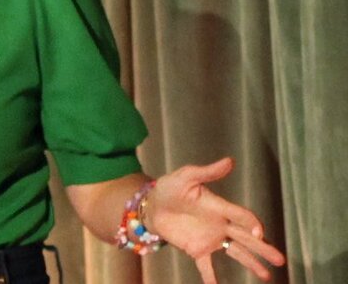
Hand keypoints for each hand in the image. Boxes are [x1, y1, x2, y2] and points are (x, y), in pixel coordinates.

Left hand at [146, 158, 285, 282]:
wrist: (152, 204)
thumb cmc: (171, 187)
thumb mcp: (186, 176)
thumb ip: (207, 172)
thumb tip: (230, 161)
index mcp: (219, 207)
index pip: (241, 216)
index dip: (251, 223)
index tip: (259, 233)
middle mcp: (219, 224)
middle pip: (246, 237)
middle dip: (263, 248)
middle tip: (280, 260)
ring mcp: (210, 238)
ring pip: (235, 252)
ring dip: (251, 263)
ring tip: (266, 276)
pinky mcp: (196, 249)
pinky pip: (207, 266)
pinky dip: (211, 277)